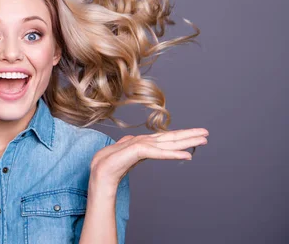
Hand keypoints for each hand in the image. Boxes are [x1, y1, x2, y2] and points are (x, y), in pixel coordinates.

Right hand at [90, 128, 208, 187]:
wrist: (99, 173)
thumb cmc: (109, 165)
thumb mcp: (127, 157)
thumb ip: (133, 149)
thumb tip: (136, 145)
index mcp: (143, 144)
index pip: (166, 139)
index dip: (181, 137)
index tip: (196, 137)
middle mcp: (144, 143)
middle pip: (171, 138)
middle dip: (190, 135)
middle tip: (206, 133)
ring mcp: (141, 145)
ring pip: (169, 142)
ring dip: (187, 141)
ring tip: (203, 139)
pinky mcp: (137, 150)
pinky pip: (159, 153)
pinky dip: (174, 154)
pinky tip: (186, 156)